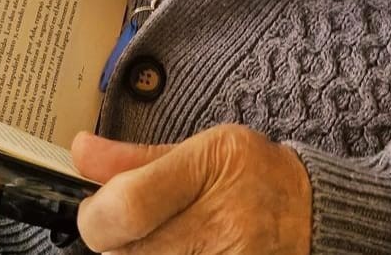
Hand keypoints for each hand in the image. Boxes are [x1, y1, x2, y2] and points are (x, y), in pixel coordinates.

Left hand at [73, 124, 311, 254]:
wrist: (310, 213)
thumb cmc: (252, 173)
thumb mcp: (202, 146)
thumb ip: (135, 157)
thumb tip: (80, 150)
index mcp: (210, 168)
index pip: (129, 204)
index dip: (97, 211)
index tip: (97, 205)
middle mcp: (221, 224)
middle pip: (127, 250)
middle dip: (117, 238)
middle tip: (138, 222)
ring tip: (166, 237)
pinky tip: (178, 250)